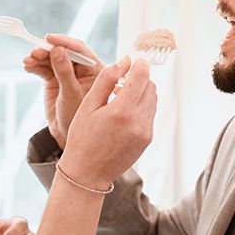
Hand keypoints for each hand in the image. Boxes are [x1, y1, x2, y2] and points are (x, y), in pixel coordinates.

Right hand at [23, 34, 103, 148]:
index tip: (50, 38)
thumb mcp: (71, 94)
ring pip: (52, 59)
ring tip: (28, 60)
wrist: (65, 136)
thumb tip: (57, 49)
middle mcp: (81, 70)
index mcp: (95, 70)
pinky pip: (44, 68)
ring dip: (39, 57)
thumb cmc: (76, 119)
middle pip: (63, 52)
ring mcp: (66, 74)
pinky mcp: (54, 80)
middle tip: (35, 52)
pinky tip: (27, 66)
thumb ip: (65, 72)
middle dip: (49, 50)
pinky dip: (35, 66)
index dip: (65, 42)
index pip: (80, 51)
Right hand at [58, 56, 156, 187]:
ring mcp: (146, 132)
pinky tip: (122, 112)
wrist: (87, 173)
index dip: (139, 65)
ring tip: (120, 97)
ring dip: (141, 93)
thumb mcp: (88, 105)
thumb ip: (107, 79)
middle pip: (151, 87)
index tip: (133, 61)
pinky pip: (150, 115)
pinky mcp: (147, 140)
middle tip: (122, 80)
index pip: (142, 77)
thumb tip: (125, 61)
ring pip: (152, 100)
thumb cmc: (82, 139)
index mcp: (121, 111)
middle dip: (140, 79)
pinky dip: (140, 107)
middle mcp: (138, 122)